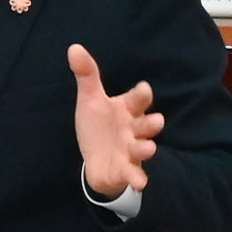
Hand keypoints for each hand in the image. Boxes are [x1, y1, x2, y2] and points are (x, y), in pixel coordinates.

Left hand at [70, 44, 161, 199]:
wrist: (95, 159)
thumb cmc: (98, 125)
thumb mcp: (90, 100)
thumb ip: (87, 75)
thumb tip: (74, 48)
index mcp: (126, 109)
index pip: (138, 99)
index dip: (141, 95)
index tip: (144, 89)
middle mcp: (133, 128)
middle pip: (147, 123)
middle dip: (152, 123)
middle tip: (157, 121)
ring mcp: (131, 149)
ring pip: (144, 147)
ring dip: (147, 148)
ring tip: (149, 149)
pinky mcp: (126, 169)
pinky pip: (134, 173)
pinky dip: (137, 177)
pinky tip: (141, 183)